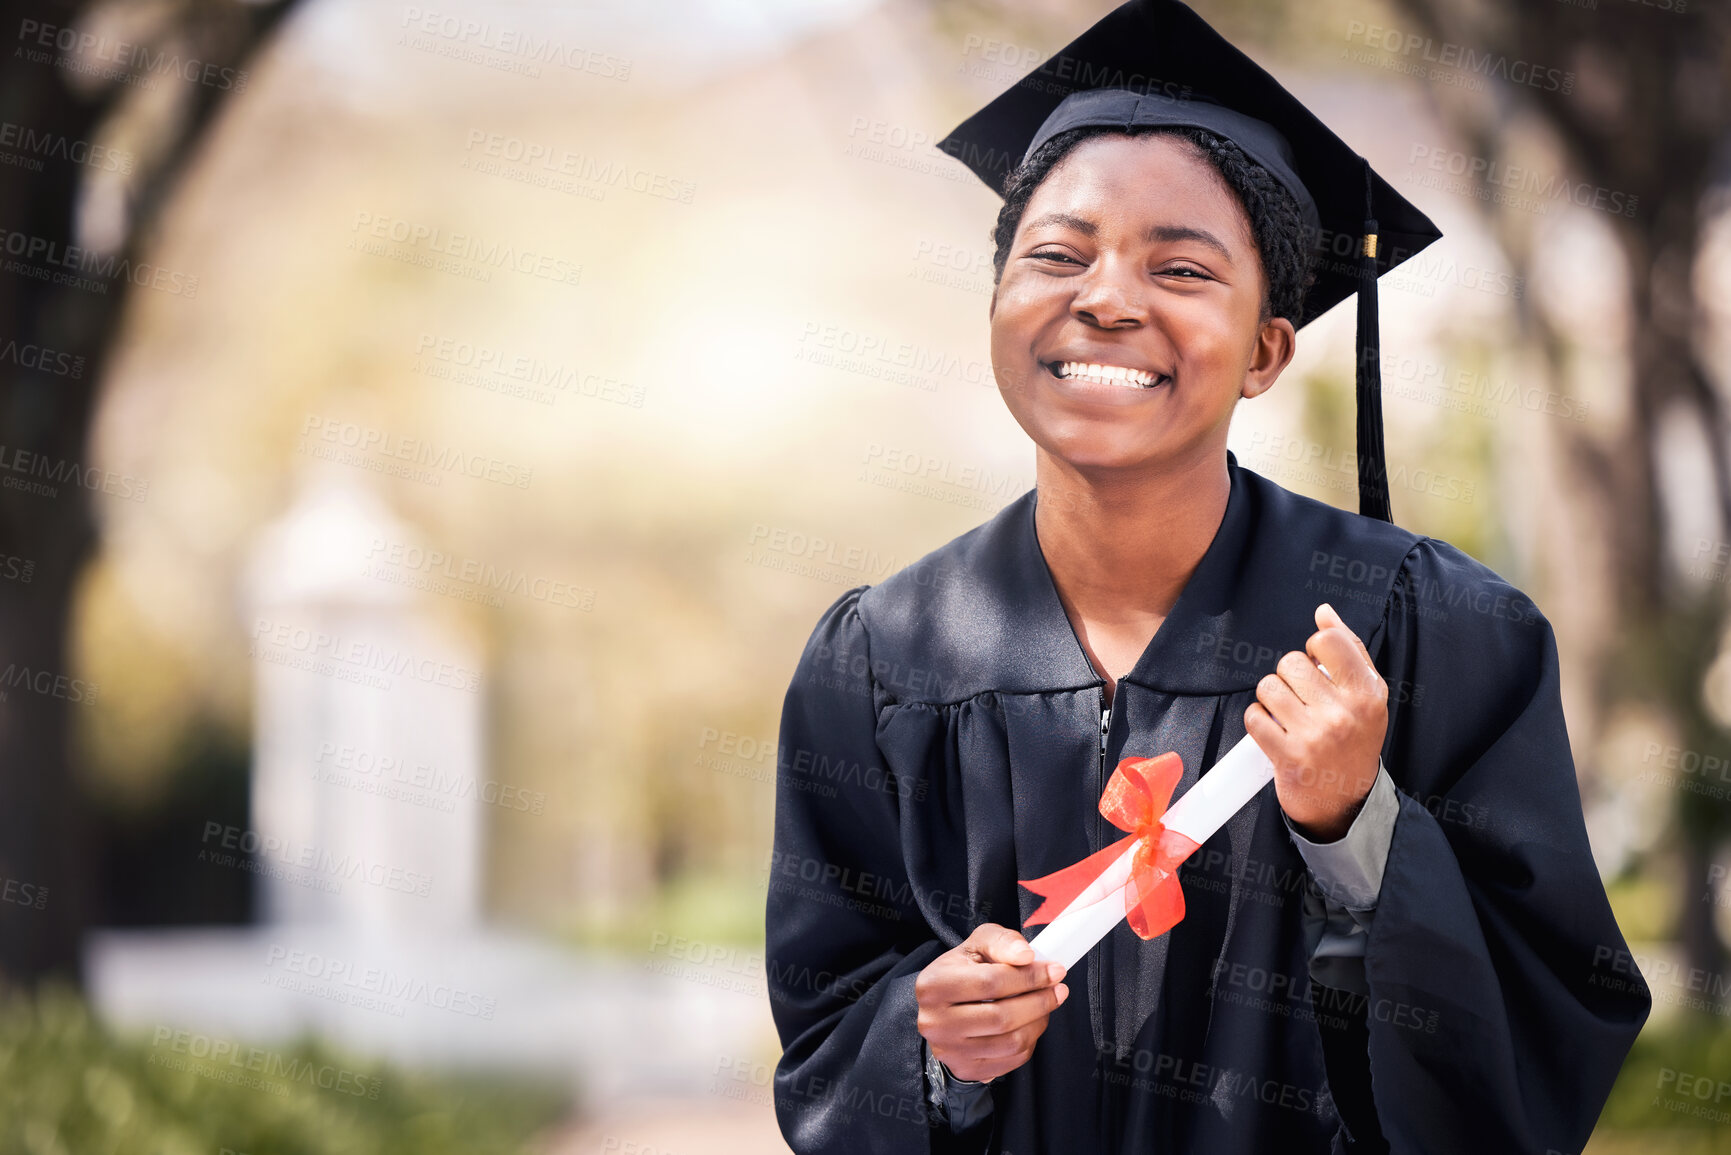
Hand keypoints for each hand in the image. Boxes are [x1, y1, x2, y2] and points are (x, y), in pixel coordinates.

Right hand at [914, 923, 1067, 1083]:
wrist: (944, 1005)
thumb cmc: (964, 971)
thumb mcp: (978, 945)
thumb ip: (1002, 942)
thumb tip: (1026, 956)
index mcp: (933, 985)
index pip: (990, 982)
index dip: (1029, 977)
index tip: (1054, 971)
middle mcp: (935, 1022)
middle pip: (1001, 1017)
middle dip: (1039, 1001)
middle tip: (1058, 989)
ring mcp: (949, 1050)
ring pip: (1010, 1042)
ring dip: (1038, 1022)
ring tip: (1046, 1005)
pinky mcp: (965, 1069)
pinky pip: (1011, 1060)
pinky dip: (1030, 1041)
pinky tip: (1031, 1023)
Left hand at [1245, 603, 1387, 841]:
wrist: (1345, 801)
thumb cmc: (1354, 738)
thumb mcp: (1366, 695)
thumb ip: (1348, 649)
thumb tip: (1324, 612)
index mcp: (1368, 694)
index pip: (1327, 640)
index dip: (1314, 648)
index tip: (1318, 667)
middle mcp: (1344, 714)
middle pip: (1291, 662)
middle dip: (1290, 676)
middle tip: (1302, 698)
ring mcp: (1315, 736)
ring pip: (1268, 687)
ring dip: (1271, 698)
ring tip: (1288, 714)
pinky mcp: (1288, 756)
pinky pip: (1253, 717)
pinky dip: (1258, 721)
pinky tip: (1274, 730)